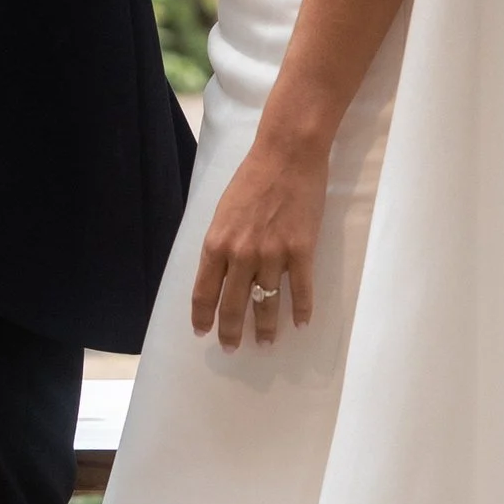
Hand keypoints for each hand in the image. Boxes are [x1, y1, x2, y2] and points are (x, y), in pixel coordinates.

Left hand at [191, 123, 327, 350]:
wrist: (286, 155)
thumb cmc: (251, 178)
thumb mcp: (223, 212)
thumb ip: (221, 245)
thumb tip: (220, 274)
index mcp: (217, 244)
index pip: (204, 292)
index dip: (202, 317)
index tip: (203, 332)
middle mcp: (241, 255)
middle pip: (233, 305)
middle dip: (230, 332)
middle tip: (231, 348)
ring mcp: (273, 255)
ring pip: (267, 304)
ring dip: (265, 329)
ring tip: (265, 344)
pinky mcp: (301, 251)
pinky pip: (301, 291)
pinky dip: (301, 311)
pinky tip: (300, 324)